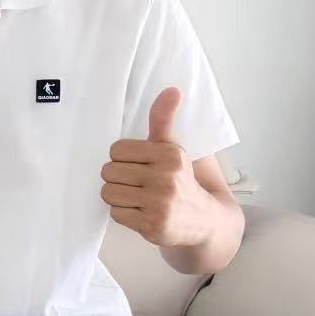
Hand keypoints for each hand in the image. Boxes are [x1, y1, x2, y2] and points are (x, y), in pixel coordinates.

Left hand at [101, 88, 213, 249]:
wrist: (206, 220)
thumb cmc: (181, 179)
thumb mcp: (173, 148)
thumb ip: (163, 120)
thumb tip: (171, 89)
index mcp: (170, 154)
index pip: (116, 150)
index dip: (123, 158)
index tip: (139, 164)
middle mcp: (166, 177)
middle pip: (109, 171)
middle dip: (119, 178)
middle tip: (138, 183)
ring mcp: (159, 203)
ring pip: (108, 193)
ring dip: (119, 197)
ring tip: (138, 197)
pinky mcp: (152, 225)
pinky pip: (115, 214)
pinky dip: (124, 214)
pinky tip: (141, 212)